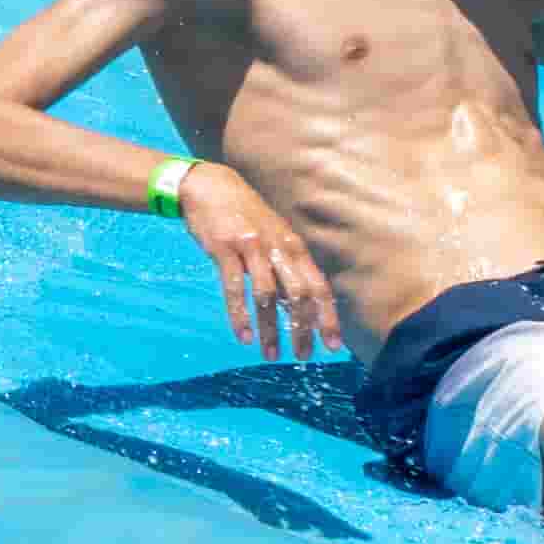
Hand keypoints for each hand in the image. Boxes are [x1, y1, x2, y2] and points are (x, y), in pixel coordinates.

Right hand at [178, 161, 348, 363]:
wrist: (210, 186)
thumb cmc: (244, 216)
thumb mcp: (273, 237)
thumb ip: (285, 267)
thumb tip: (298, 304)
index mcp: (294, 247)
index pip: (319, 287)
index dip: (328, 318)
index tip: (333, 346)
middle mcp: (278, 248)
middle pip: (298, 295)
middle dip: (302, 329)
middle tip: (302, 358)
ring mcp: (252, 248)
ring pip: (267, 296)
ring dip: (270, 329)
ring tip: (270, 355)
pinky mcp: (225, 249)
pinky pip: (235, 288)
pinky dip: (240, 315)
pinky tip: (243, 336)